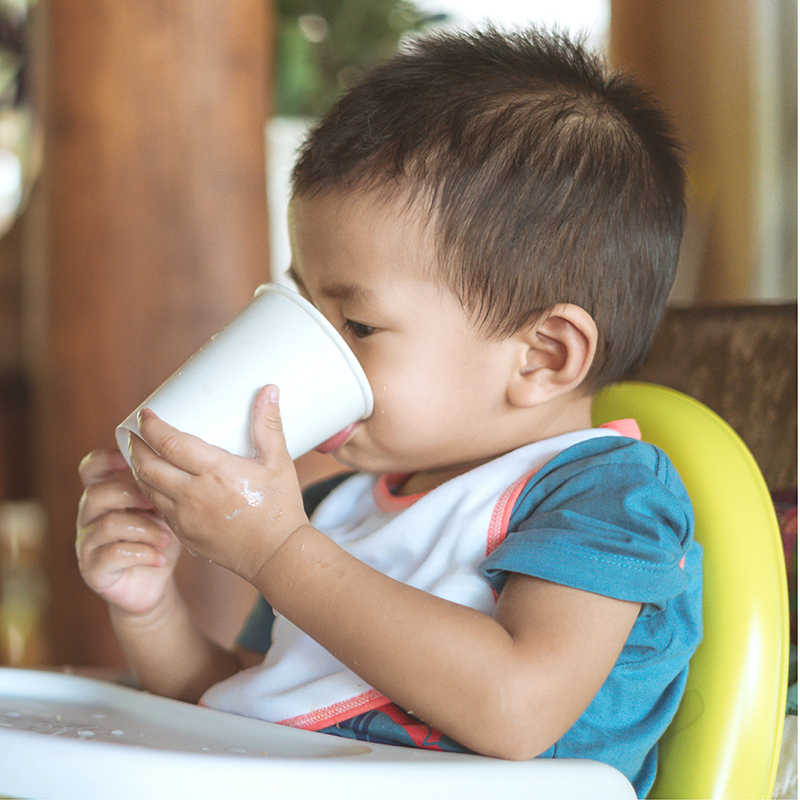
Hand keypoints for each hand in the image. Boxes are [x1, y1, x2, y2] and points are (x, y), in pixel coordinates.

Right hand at [76, 447, 181, 614]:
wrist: (154, 582)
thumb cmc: (158, 538)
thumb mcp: (164, 510)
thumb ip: (160, 489)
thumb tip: (174, 463)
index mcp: (105, 496)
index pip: (90, 468)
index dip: (104, 458)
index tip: (130, 458)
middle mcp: (90, 517)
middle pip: (96, 494)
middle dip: (131, 495)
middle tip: (156, 504)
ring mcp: (87, 544)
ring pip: (108, 525)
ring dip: (144, 529)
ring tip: (166, 538)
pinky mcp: (92, 570)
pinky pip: (112, 555)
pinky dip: (142, 554)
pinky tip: (160, 558)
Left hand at [128, 385, 308, 583]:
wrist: (276, 555)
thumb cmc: (279, 508)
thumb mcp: (278, 462)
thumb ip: (268, 425)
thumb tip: (269, 391)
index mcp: (215, 472)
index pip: (170, 443)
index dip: (152, 427)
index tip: (145, 415)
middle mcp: (193, 495)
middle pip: (148, 465)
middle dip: (135, 446)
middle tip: (134, 433)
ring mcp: (185, 518)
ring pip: (147, 488)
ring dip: (138, 469)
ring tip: (139, 454)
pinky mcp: (184, 534)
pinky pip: (157, 509)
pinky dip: (149, 492)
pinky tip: (155, 484)